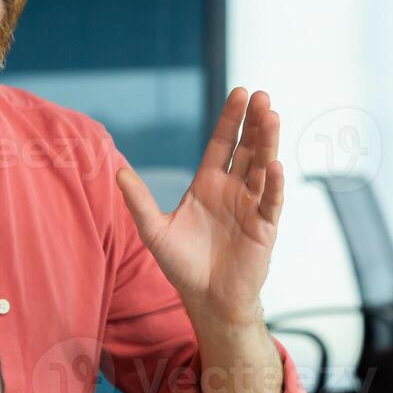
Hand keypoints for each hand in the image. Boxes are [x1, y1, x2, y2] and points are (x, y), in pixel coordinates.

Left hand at [116, 87, 284, 326]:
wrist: (206, 299)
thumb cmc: (182, 265)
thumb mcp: (154, 231)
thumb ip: (139, 201)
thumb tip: (117, 173)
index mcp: (208, 183)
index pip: (222, 143)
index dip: (231, 119)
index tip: (240, 93)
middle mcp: (233, 189)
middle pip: (246, 148)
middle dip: (254, 123)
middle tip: (261, 96)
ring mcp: (251, 206)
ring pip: (262, 167)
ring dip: (267, 142)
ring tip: (272, 115)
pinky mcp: (264, 227)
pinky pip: (271, 201)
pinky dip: (274, 183)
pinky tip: (274, 165)